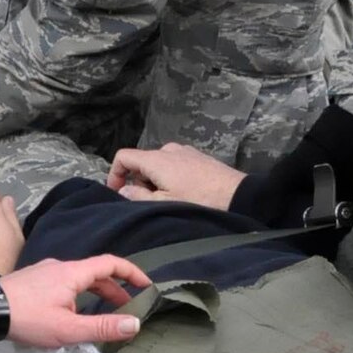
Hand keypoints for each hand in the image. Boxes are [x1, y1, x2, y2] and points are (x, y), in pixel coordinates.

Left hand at [0, 255, 150, 347]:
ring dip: (95, 293)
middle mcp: (59, 266)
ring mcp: (44, 271)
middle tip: (126, 307)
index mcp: (72, 273)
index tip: (146, 285)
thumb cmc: (28, 318)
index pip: (110, 264)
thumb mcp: (68, 329)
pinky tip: (71, 312)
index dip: (131, 273)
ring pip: (78, 278)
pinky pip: (63, 282)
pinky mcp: (32, 280)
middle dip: (114, 289)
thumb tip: (135, 324)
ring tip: (101, 313)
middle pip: (95, 272)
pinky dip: (77, 294)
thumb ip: (102, 327)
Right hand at [106, 143, 243, 209]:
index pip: (123, 156)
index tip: (118, 193)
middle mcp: (168, 149)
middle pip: (142, 162)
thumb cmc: (199, 200)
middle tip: (149, 203)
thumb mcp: (164, 203)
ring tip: (169, 201)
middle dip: (139, 182)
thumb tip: (122, 190)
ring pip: (159, 165)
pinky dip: (170, 177)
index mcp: (156, 158)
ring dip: (156, 181)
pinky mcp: (197, 156)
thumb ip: (138, 196)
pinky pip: (174, 164)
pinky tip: (184, 193)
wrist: (237, 196)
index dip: (115, 174)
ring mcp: (184, 151)